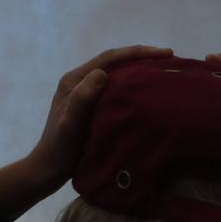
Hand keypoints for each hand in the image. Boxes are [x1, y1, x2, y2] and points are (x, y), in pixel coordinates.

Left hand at [25, 44, 172, 191]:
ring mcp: (86, 93)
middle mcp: (80, 81)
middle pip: (115, 62)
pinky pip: (117, 89)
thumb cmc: (60, 148)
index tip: (164, 53)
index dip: (137, 53)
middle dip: (142, 57)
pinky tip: (148, 92)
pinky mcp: (93, 106)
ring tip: (164, 71)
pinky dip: (133, 86)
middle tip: (170, 59)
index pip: (109, 58)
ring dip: (139, 70)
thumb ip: (83, 98)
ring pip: (117, 74)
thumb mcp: (70, 124)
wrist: (50, 168)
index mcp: (74, 79)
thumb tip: (102, 73)